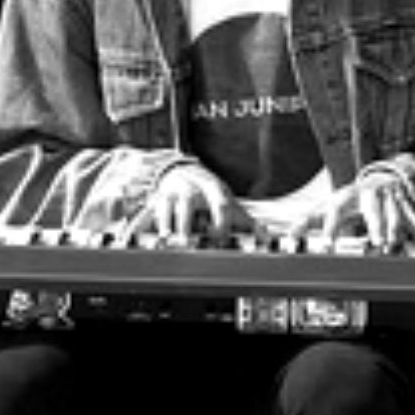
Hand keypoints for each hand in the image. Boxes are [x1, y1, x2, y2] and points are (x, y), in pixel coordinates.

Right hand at [137, 161, 254, 243]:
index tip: (217, 237)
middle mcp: (193, 189)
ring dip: (166, 222)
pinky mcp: (158, 198)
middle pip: (189, 202)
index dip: (220, 222)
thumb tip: (267, 237)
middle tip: (186, 243)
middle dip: (187, 222)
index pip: (220, 204)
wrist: (184, 170)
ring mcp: (173, 192)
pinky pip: (151, 208)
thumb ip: (246, 222)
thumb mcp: (229, 202)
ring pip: (167, 205)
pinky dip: (147, 220)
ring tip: (165, 239)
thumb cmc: (210, 194)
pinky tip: (147, 233)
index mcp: (214, 189)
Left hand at [290, 168, 414, 251]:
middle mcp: (371, 195)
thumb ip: (308, 220)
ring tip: (391, 246)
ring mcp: (390, 199)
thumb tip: (289, 236)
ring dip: (395, 230)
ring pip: (395, 215)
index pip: (337, 211)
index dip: (332, 229)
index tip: (327, 247)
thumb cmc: (351, 199)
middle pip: (373, 209)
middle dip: (375, 225)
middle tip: (376, 242)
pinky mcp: (406, 207)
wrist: (383, 178)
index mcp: (348, 196)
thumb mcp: (329, 204)